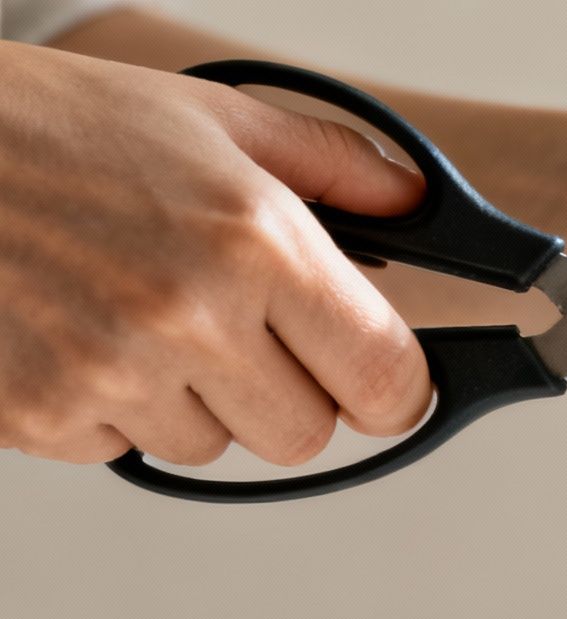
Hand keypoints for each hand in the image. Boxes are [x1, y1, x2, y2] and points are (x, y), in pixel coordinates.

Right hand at [0, 45, 429, 466]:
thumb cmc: (54, 124)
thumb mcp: (212, 117)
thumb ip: (334, 166)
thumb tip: (419, 207)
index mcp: (256, 244)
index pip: (385, 379)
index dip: (394, 388)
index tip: (380, 380)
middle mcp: (190, 318)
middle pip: (305, 433)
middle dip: (287, 391)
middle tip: (240, 329)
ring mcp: (111, 375)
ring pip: (214, 448)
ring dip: (194, 399)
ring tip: (137, 311)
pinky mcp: (41, 416)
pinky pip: (125, 448)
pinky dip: (113, 406)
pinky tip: (80, 332)